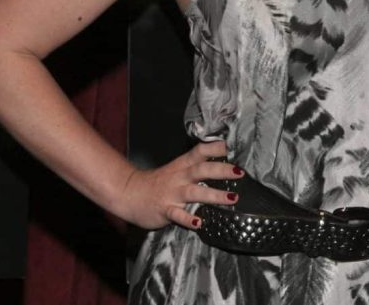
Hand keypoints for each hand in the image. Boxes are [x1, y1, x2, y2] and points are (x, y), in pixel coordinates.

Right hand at [120, 140, 244, 230]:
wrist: (128, 193)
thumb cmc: (155, 183)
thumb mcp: (175, 170)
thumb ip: (193, 168)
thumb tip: (219, 165)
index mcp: (181, 166)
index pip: (199, 152)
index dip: (214, 148)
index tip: (230, 146)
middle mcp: (179, 177)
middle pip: (201, 170)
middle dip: (221, 170)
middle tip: (239, 172)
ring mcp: (172, 194)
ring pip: (194, 192)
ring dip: (214, 195)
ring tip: (232, 198)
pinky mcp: (164, 210)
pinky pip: (177, 215)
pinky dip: (188, 219)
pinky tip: (199, 223)